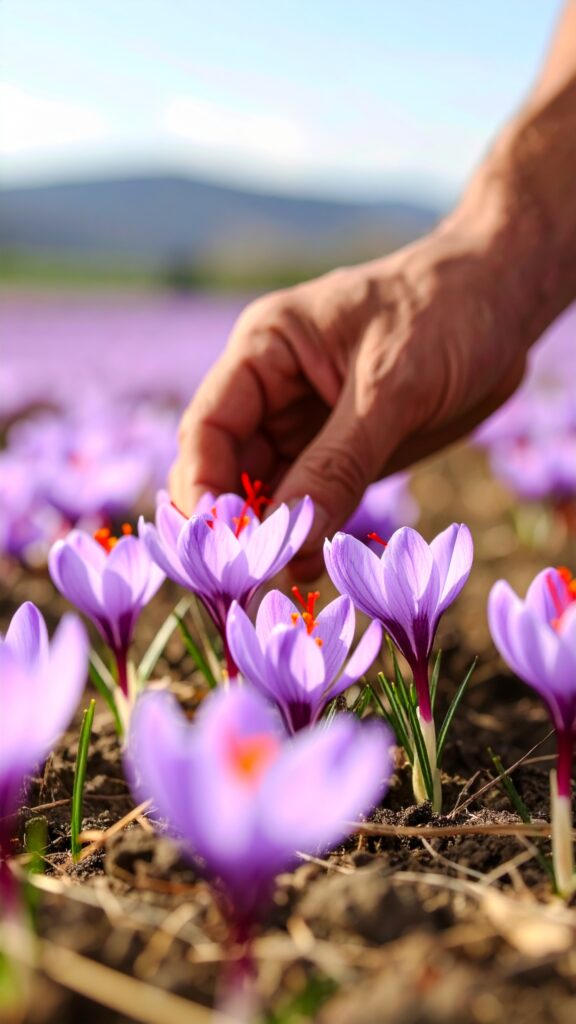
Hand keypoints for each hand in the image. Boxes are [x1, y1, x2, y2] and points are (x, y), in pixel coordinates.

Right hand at [170, 222, 529, 577]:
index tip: (218, 546)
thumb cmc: (447, 315)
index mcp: (265, 348)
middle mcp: (272, 391)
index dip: (204, 488)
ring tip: (279, 582)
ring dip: (271, 538)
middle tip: (247, 578)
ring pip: (268, 494)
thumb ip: (338, 463)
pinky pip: (312, 504)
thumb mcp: (393, 387)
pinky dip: (309, 538)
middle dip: (236, 523)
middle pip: (228, 468)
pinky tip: (312, 569)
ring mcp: (305, 427)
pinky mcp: (341, 456)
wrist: (506, 308)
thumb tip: (288, 537)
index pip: (209, 427)